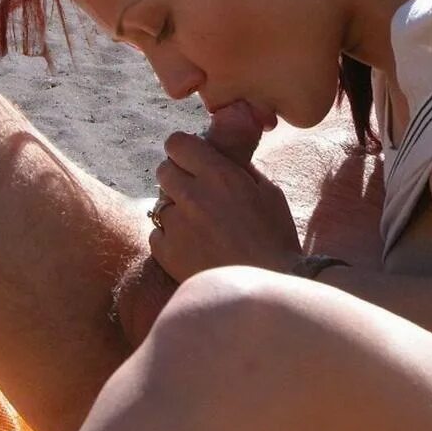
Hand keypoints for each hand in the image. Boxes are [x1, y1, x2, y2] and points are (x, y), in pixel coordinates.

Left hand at [149, 131, 300, 281]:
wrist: (267, 287)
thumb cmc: (275, 237)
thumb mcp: (268, 191)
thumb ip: (239, 166)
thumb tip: (219, 152)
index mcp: (219, 175)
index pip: (177, 143)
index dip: (183, 150)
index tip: (192, 159)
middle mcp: (192, 195)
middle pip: (163, 170)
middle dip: (177, 176)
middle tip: (196, 193)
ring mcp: (176, 225)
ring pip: (159, 203)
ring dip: (175, 210)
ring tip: (198, 226)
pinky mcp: (166, 253)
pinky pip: (156, 234)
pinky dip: (170, 238)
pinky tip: (192, 247)